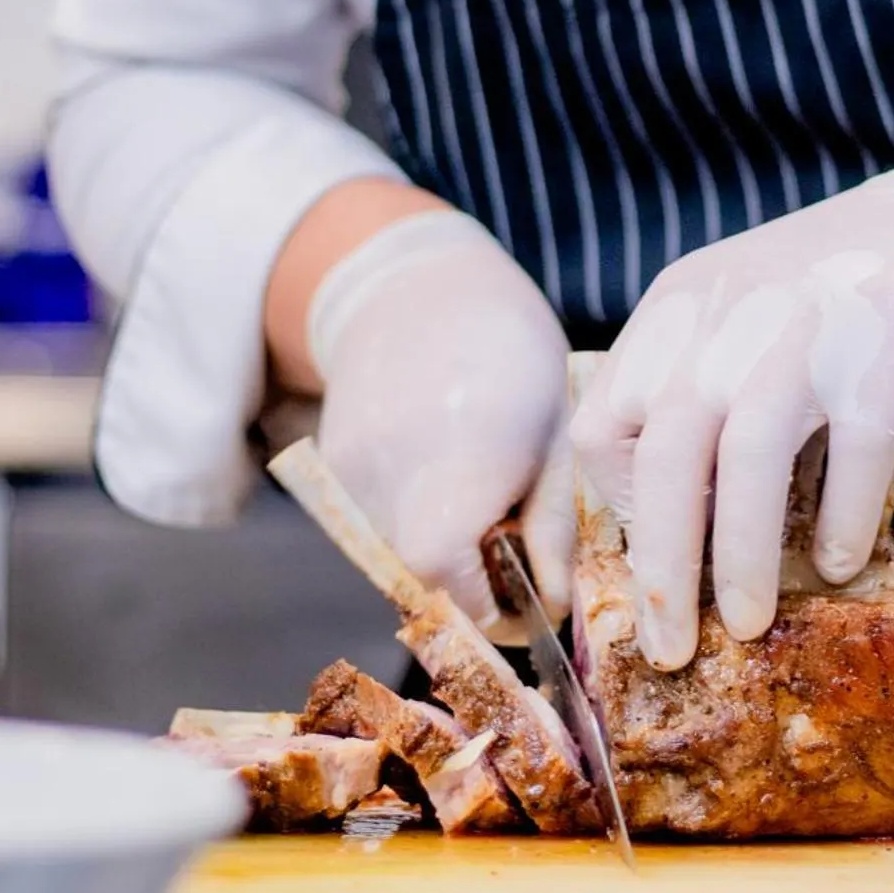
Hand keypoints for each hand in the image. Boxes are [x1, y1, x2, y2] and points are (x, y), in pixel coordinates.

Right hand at [309, 210, 573, 631]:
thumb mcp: (562, 432)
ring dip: (439, 548)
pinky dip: (412, 515)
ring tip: (476, 492)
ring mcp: (351, 466)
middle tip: (508, 544)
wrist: (420, 284)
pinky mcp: (331, 461)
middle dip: (466, 582)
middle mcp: (393, 467)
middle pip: (418, 576)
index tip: (523, 601)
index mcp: (464, 459)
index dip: (484, 605)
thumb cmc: (514, 353)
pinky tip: (440, 467)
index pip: (445, 576)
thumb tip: (556, 608)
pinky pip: (374, 520)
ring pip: (393, 553)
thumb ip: (555, 527)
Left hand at [571, 154, 893, 668]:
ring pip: (751, 453)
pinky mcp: (893, 333)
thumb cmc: (829, 306)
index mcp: (676, 310)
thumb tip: (669, 544)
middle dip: (664, 566)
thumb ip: (697, 408)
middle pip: (668, 451)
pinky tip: (840, 563)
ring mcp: (811, 319)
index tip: (652, 566)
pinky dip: (844, 516)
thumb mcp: (737, 331)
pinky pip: (858, 445)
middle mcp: (731, 311)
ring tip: (749, 623)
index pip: (605, 423)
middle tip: (672, 648)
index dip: (619, 509)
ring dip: (744, 554)